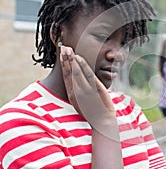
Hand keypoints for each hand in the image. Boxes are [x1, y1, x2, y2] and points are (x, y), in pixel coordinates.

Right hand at [60, 46, 122, 168]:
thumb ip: (77, 92)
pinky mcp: (94, 90)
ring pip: (76, 72)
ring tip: (69, 50)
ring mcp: (85, 91)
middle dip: (65, 59)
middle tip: (63, 47)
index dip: (63, 65)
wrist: (102, 121)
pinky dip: (83, 66)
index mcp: (72, 95)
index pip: (66, 77)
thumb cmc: (93, 111)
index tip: (61, 55)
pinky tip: (79, 58)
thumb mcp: (81, 102)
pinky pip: (88, 75)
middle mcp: (76, 92)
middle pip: (69, 73)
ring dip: (72, 60)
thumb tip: (76, 81)